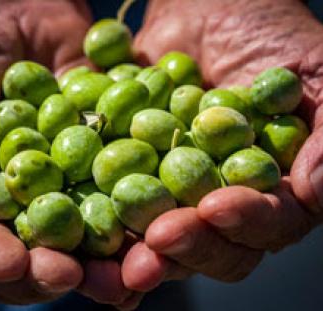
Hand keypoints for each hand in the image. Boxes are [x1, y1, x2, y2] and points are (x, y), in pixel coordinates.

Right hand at [0, 0, 136, 304]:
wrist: (18, 6)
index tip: (14, 264)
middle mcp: (24, 197)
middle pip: (39, 249)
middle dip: (60, 268)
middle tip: (83, 278)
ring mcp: (70, 181)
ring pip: (90, 231)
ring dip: (112, 256)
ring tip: (134, 269)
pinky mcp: (109, 158)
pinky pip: (130, 187)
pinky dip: (146, 206)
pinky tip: (165, 224)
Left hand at [121, 0, 322, 301]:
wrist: (201, 9)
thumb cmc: (265, 32)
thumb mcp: (314, 70)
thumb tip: (311, 189)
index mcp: (270, 186)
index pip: (265, 223)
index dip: (244, 222)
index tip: (215, 209)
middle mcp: (221, 198)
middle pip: (209, 243)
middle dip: (185, 246)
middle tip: (156, 245)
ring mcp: (172, 191)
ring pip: (158, 236)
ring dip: (136, 253)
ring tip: (113, 264)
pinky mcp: (130, 174)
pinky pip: (113, 205)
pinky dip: (99, 222)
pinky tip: (80, 238)